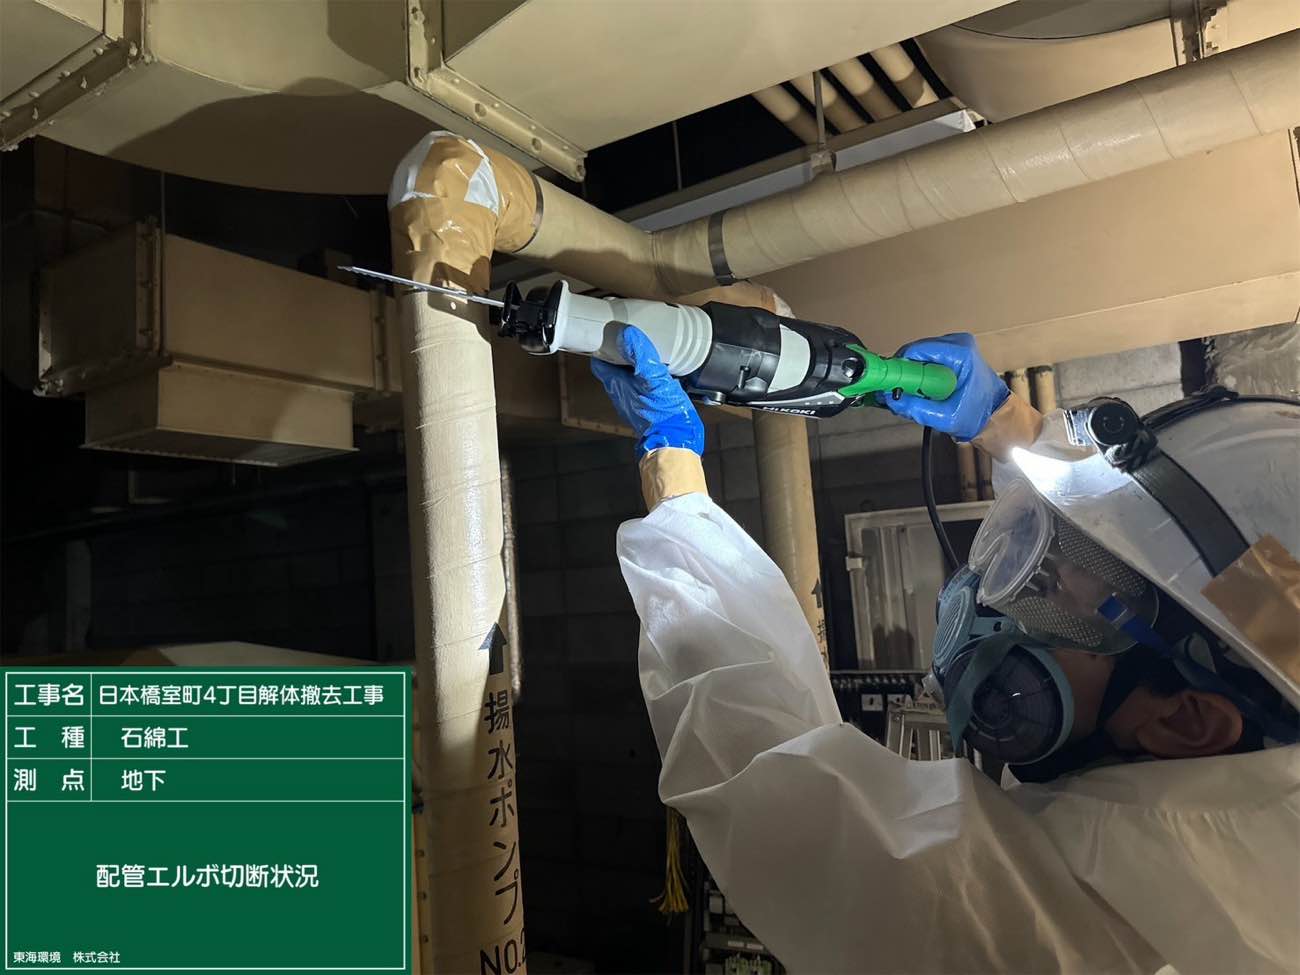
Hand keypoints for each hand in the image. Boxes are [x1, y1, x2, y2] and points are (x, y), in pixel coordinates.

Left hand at [591, 326, 704, 456]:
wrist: (675, 442)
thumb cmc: (662, 414)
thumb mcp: (654, 379)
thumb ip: (642, 356)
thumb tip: (628, 334)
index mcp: (617, 385)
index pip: (599, 362)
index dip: (601, 347)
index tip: (608, 333)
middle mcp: (621, 394)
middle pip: (613, 368)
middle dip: (619, 352)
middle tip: (630, 336)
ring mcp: (633, 402)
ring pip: (628, 378)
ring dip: (634, 365)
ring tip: (647, 350)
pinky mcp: (647, 408)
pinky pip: (642, 387)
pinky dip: (647, 376)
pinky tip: (661, 372)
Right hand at [880, 333, 1008, 440]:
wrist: (994, 414)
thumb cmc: (978, 413)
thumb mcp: (945, 417)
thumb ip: (916, 409)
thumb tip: (892, 400)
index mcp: (960, 354)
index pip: (917, 350)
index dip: (900, 367)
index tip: (892, 384)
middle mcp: (958, 344)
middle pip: (915, 352)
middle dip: (906, 374)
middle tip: (905, 394)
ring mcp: (955, 345)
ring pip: (918, 355)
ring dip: (913, 375)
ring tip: (919, 394)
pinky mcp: (950, 351)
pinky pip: (925, 358)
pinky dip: (920, 373)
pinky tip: (925, 389)